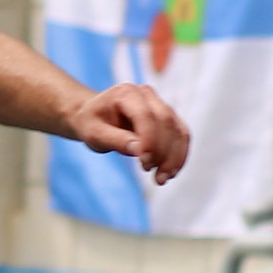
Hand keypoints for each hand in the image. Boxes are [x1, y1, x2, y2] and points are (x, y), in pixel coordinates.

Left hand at [66, 80, 187, 184]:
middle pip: (166, 122)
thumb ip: (115, 140)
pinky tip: (170, 172)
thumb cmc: (92, 123)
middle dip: (164, 152)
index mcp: (126, 93)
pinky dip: (179, 155)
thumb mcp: (93, 133)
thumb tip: (139, 150)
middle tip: (156, 178)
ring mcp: (160, 104)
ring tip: (162, 178)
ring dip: (175, 157)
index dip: (150, 140)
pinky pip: (181, 135)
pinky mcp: (167, 118)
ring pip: (178, 130)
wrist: (95, 116)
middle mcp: (146, 95)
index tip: (146, 164)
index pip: (145, 115)